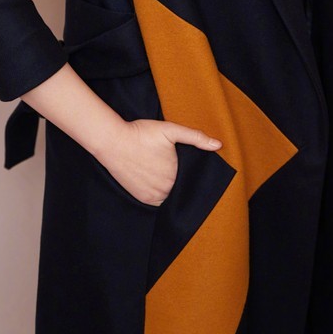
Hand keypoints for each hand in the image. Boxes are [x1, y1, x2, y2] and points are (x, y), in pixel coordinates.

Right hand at [100, 118, 221, 205]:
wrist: (113, 142)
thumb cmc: (142, 134)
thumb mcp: (170, 129)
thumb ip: (195, 137)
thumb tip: (219, 145)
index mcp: (176, 176)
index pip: (192, 181)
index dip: (193, 175)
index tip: (191, 168)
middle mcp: (165, 190)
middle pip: (181, 190)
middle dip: (183, 183)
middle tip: (180, 171)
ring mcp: (152, 197)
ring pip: (170, 198)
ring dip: (173, 191)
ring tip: (170, 177)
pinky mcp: (142, 198)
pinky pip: (158, 203)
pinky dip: (161, 196)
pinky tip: (161, 184)